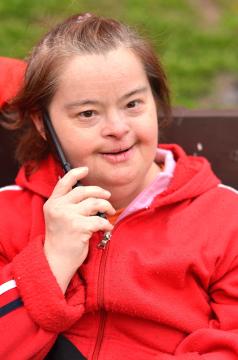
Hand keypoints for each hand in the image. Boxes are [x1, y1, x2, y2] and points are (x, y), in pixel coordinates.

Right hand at [43, 167, 114, 292]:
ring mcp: (68, 217)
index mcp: (53, 203)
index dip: (76, 173)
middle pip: (84, 191)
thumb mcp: (57, 217)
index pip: (64, 182)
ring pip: (95, 203)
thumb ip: (66, 203)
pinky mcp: (79, 227)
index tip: (86, 170)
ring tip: (110, 212)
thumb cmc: (61, 238)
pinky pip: (99, 220)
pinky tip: (107, 228)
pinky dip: (106, 224)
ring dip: (106, 206)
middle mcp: (58, 207)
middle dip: (100, 192)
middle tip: (108, 197)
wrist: (56, 260)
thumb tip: (86, 191)